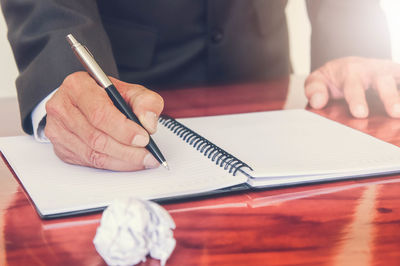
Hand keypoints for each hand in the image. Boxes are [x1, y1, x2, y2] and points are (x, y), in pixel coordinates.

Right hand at [44, 71, 163, 170]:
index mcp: (77, 86)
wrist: (89, 101)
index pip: (100, 113)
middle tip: (148, 155)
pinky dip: (113, 164)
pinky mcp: (61, 148)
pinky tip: (128, 162)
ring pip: (93, 154)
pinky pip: (89, 162)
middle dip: (127, 150)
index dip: (123, 129)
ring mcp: (57, 130)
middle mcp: (62, 107)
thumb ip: (145, 102)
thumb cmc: (109, 96)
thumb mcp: (131, 91)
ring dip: (122, 160)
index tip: (144, 138)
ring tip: (143, 160)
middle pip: (96, 137)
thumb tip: (147, 123)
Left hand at [304, 57, 399, 117]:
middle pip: (384, 81)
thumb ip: (315, 89)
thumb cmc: (333, 77)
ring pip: (399, 79)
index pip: (354, 85)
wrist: (347, 65)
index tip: (360, 113)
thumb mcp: (318, 80)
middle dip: (390, 96)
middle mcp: (373, 69)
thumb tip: (318, 101)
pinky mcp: (398, 75)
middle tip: (394, 112)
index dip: (357, 99)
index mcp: (350, 71)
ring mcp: (388, 72)